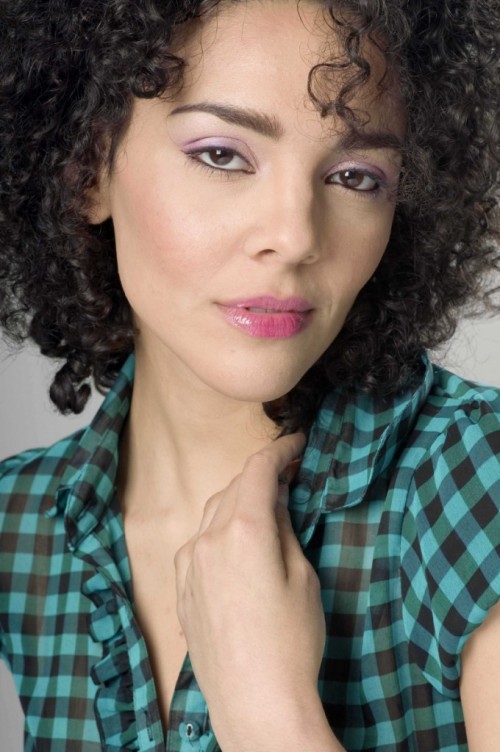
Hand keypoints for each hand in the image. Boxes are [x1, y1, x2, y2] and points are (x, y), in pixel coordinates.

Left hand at [174, 433, 328, 751]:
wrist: (254, 703)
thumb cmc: (290, 643)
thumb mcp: (302, 578)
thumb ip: (283, 529)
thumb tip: (275, 500)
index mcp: (244, 530)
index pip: (259, 470)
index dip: (281, 451)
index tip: (297, 444)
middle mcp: (207, 538)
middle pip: (234, 487)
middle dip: (260, 476)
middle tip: (289, 477)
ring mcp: (188, 563)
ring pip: (213, 512)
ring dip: (238, 502)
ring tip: (265, 509)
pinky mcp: (181, 587)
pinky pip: (199, 542)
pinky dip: (219, 530)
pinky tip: (238, 546)